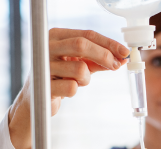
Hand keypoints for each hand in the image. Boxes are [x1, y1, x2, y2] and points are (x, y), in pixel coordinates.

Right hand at [8, 28, 129, 148]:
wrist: (35, 101)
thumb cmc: (59, 78)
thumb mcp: (78, 64)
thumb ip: (98, 60)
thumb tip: (121, 58)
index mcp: (56, 36)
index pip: (87, 34)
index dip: (109, 43)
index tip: (124, 52)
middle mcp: (46, 47)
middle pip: (82, 45)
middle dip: (104, 56)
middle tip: (116, 65)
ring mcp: (43, 66)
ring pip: (80, 69)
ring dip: (86, 79)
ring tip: (77, 82)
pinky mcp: (43, 85)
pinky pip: (72, 87)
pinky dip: (75, 90)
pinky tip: (65, 90)